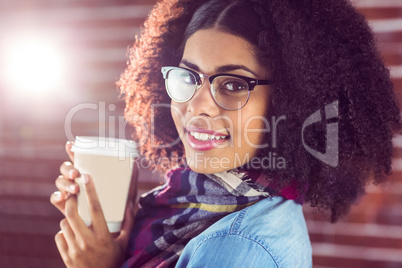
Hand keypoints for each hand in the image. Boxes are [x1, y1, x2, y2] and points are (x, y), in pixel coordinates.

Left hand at [50, 141, 136, 266]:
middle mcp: (88, 242)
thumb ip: (129, 222)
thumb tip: (132, 203)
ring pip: (64, 224)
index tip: (86, 177)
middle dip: (71, 200)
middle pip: (73, 213)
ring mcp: (75, 250)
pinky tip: (71, 233)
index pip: (95, 209)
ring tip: (75, 217)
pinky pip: (60, 236)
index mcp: (103, 236)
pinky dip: (64, 232)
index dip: (90, 191)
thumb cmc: (114, 259)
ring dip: (68, 218)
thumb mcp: (124, 242)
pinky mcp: (66, 257)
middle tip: (73, 194)